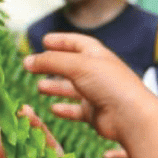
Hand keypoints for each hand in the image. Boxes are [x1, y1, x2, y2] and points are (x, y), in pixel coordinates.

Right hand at [23, 33, 156, 143]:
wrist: (131, 116)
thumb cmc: (109, 85)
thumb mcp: (77, 66)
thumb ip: (50, 62)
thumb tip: (26, 61)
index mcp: (97, 55)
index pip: (76, 43)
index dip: (61, 41)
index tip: (44, 40)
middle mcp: (97, 73)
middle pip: (71, 66)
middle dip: (52, 66)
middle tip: (33, 66)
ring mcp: (97, 94)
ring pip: (72, 89)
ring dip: (56, 87)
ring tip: (39, 87)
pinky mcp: (95, 113)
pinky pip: (76, 110)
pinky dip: (64, 109)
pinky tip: (52, 108)